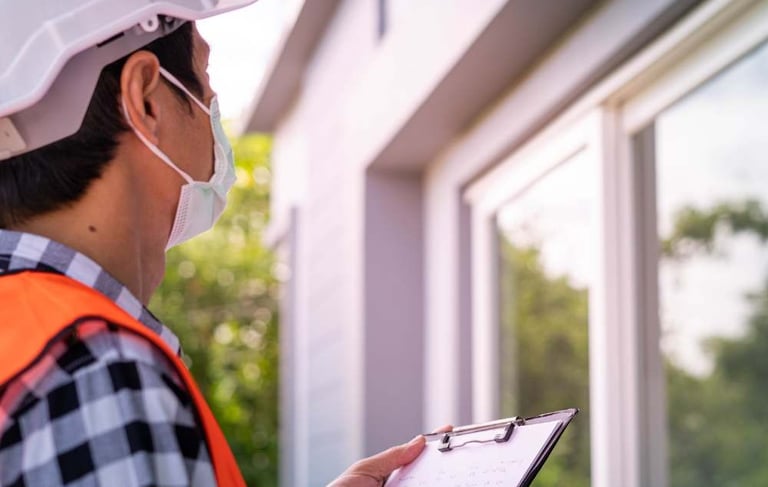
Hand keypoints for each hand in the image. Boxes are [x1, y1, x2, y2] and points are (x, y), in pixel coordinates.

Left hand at [327, 426, 452, 486]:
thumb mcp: (365, 470)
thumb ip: (392, 457)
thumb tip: (418, 441)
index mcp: (389, 473)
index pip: (415, 458)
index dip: (433, 446)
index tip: (449, 432)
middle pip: (428, 476)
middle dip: (443, 466)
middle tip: (457, 459)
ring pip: (429, 485)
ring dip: (442, 480)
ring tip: (454, 476)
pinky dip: (433, 486)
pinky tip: (443, 483)